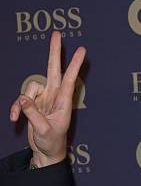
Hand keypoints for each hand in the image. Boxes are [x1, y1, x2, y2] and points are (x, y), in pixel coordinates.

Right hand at [9, 31, 85, 165]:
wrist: (46, 151)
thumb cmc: (52, 142)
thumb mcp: (44, 130)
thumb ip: (33, 114)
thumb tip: (23, 99)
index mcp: (63, 102)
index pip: (69, 79)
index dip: (74, 64)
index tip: (82, 49)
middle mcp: (54, 96)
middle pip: (53, 69)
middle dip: (54, 52)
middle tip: (57, 33)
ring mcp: (43, 98)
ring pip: (30, 87)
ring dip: (22, 102)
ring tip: (18, 117)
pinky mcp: (33, 103)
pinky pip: (21, 99)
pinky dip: (16, 108)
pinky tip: (13, 119)